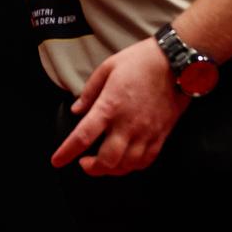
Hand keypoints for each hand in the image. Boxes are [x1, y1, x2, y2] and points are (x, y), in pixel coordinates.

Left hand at [49, 35, 191, 176]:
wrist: (175, 62)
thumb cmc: (140, 61)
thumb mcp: (107, 68)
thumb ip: (89, 91)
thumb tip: (76, 110)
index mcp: (110, 106)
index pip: (83, 136)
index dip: (67, 152)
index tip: (57, 161)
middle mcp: (127, 124)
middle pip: (107, 160)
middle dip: (92, 168)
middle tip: (84, 163)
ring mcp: (146, 132)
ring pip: (127, 165)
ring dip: (112, 169)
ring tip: (103, 163)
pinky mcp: (161, 135)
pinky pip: (146, 160)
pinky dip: (133, 166)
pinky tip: (126, 161)